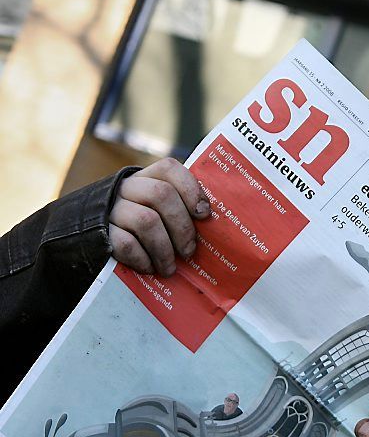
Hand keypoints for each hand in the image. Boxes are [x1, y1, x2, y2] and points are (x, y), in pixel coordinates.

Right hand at [110, 158, 210, 276]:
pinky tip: (149, 268)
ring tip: (170, 268)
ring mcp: (111, 207)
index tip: (204, 214)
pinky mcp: (100, 230)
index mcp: (146, 178)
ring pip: (146, 221)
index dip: (191, 188)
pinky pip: (126, 243)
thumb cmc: (139, 228)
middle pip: (162, 195)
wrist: (88, 239)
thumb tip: (211, 228)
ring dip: (164, 249)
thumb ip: (180, 211)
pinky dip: (142, 258)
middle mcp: (127, 187)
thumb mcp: (158, 212)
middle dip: (182, 227)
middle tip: (189, 252)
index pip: (169, 168)